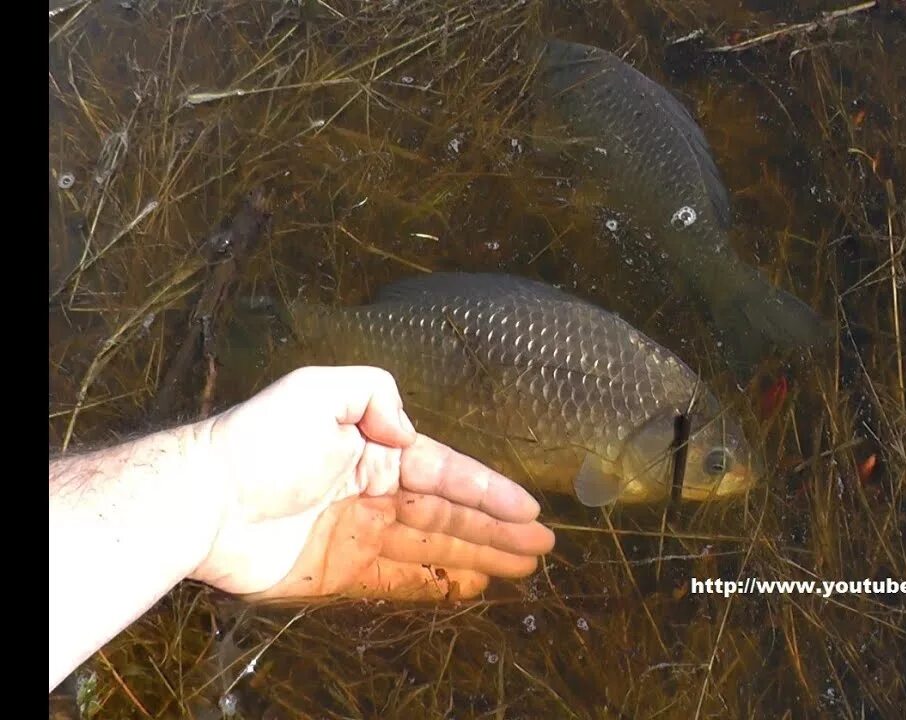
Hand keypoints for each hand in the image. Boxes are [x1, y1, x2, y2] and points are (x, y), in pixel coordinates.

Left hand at [190, 366, 553, 596]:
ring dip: (477, 557)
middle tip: (540, 547)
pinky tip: (469, 587)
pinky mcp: (336, 572)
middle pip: (448, 515)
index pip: (444, 473)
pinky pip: (397, 580)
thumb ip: (373, 393)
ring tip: (521, 568)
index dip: (489, 491)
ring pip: (432, 548)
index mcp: (373, 451)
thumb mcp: (318, 390)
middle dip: (496, 530)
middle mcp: (372, 493)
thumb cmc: (259, 442)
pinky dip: (435, 583)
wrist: (198, 501)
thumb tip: (408, 432)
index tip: (529, 509)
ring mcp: (356, 535)